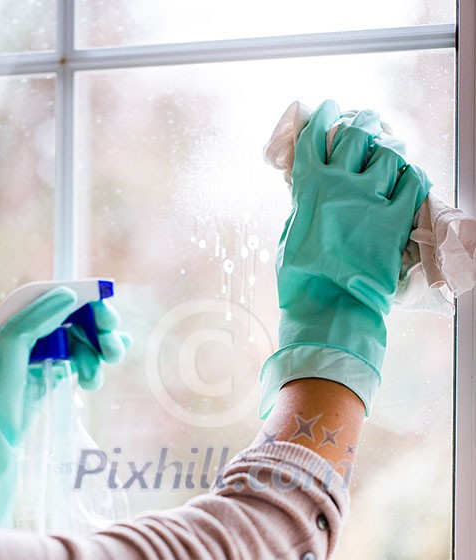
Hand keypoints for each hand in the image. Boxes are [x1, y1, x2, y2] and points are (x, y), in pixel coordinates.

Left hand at [0, 287, 130, 525]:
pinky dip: (94, 368)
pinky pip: (84, 362)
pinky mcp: (56, 374)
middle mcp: (34, 332)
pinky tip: (93, 380)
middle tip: (112, 349)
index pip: (58, 298)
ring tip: (94, 380)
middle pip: (78, 318)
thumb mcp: (9, 346)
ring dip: (98, 356)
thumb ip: (36, 318)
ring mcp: (47, 353)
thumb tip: (69, 295)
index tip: (105, 315)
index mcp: (18, 318)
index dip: (85, 301)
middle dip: (100, 331)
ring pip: (86, 341)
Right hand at [260, 99, 430, 418]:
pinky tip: (409, 176)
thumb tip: (308, 194)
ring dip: (389, 149)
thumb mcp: (288, 237)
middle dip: (362, 123)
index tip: (330, 108)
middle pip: (357, 133)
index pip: (316, 134)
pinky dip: (412, 175)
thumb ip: (300, 208)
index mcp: (308, 186)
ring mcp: (371, 199)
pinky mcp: (396, 219)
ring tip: (390, 150)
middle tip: (365, 124)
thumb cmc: (301, 281)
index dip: (324, 115)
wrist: (329, 310)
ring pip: (388, 153)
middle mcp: (340, 183)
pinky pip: (413, 182)